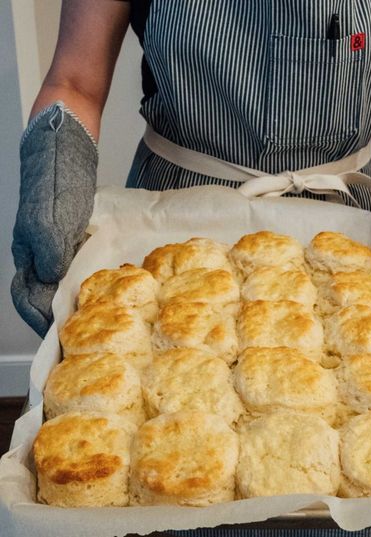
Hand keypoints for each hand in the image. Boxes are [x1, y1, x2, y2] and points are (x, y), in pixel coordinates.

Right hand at [11, 102, 96, 336]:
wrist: (65, 144)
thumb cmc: (54, 175)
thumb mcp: (51, 214)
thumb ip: (49, 245)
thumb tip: (54, 276)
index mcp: (28, 249)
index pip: (28, 297)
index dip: (42, 319)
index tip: (61, 336)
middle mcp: (40, 250)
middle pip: (43, 293)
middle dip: (58, 315)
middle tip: (79, 331)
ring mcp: (56, 242)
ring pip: (60, 280)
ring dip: (72, 299)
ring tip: (92, 314)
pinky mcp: (72, 233)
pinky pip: (76, 264)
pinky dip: (85, 279)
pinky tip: (100, 284)